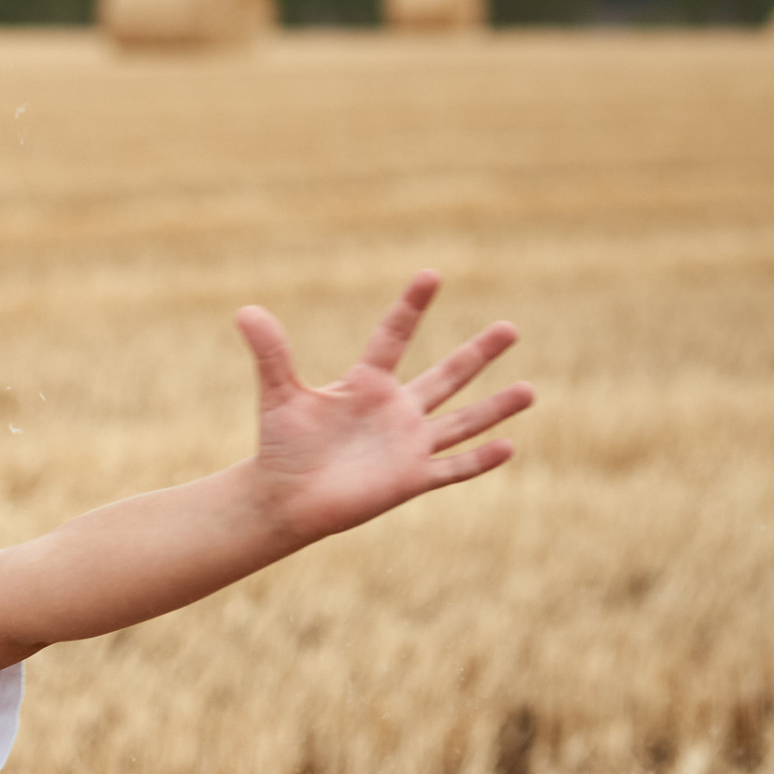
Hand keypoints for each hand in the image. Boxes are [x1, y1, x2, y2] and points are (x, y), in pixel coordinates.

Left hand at [236, 270, 535, 543]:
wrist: (282, 498)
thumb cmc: (280, 447)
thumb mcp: (278, 396)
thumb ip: (270, 354)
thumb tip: (244, 310)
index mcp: (366, 385)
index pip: (393, 337)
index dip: (410, 307)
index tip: (431, 275)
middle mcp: (395, 411)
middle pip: (445, 376)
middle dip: (477, 354)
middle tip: (511, 328)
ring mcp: (407, 445)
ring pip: (460, 422)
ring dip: (494, 407)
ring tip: (529, 390)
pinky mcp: (410, 479)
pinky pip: (452, 468)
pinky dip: (479, 460)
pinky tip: (509, 446)